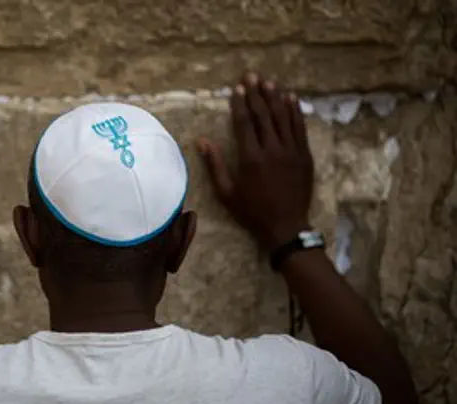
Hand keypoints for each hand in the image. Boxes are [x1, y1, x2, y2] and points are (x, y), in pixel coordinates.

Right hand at [200, 73, 314, 250]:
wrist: (286, 226)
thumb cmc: (251, 211)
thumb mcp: (226, 192)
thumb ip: (214, 165)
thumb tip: (202, 141)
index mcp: (250, 158)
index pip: (244, 122)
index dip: (240, 103)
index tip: (237, 88)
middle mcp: (272, 149)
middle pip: (264, 114)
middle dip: (256, 93)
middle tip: (251, 75)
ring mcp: (291, 151)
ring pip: (283, 117)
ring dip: (275, 97)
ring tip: (268, 82)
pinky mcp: (305, 155)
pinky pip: (300, 128)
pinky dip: (295, 111)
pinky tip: (290, 98)